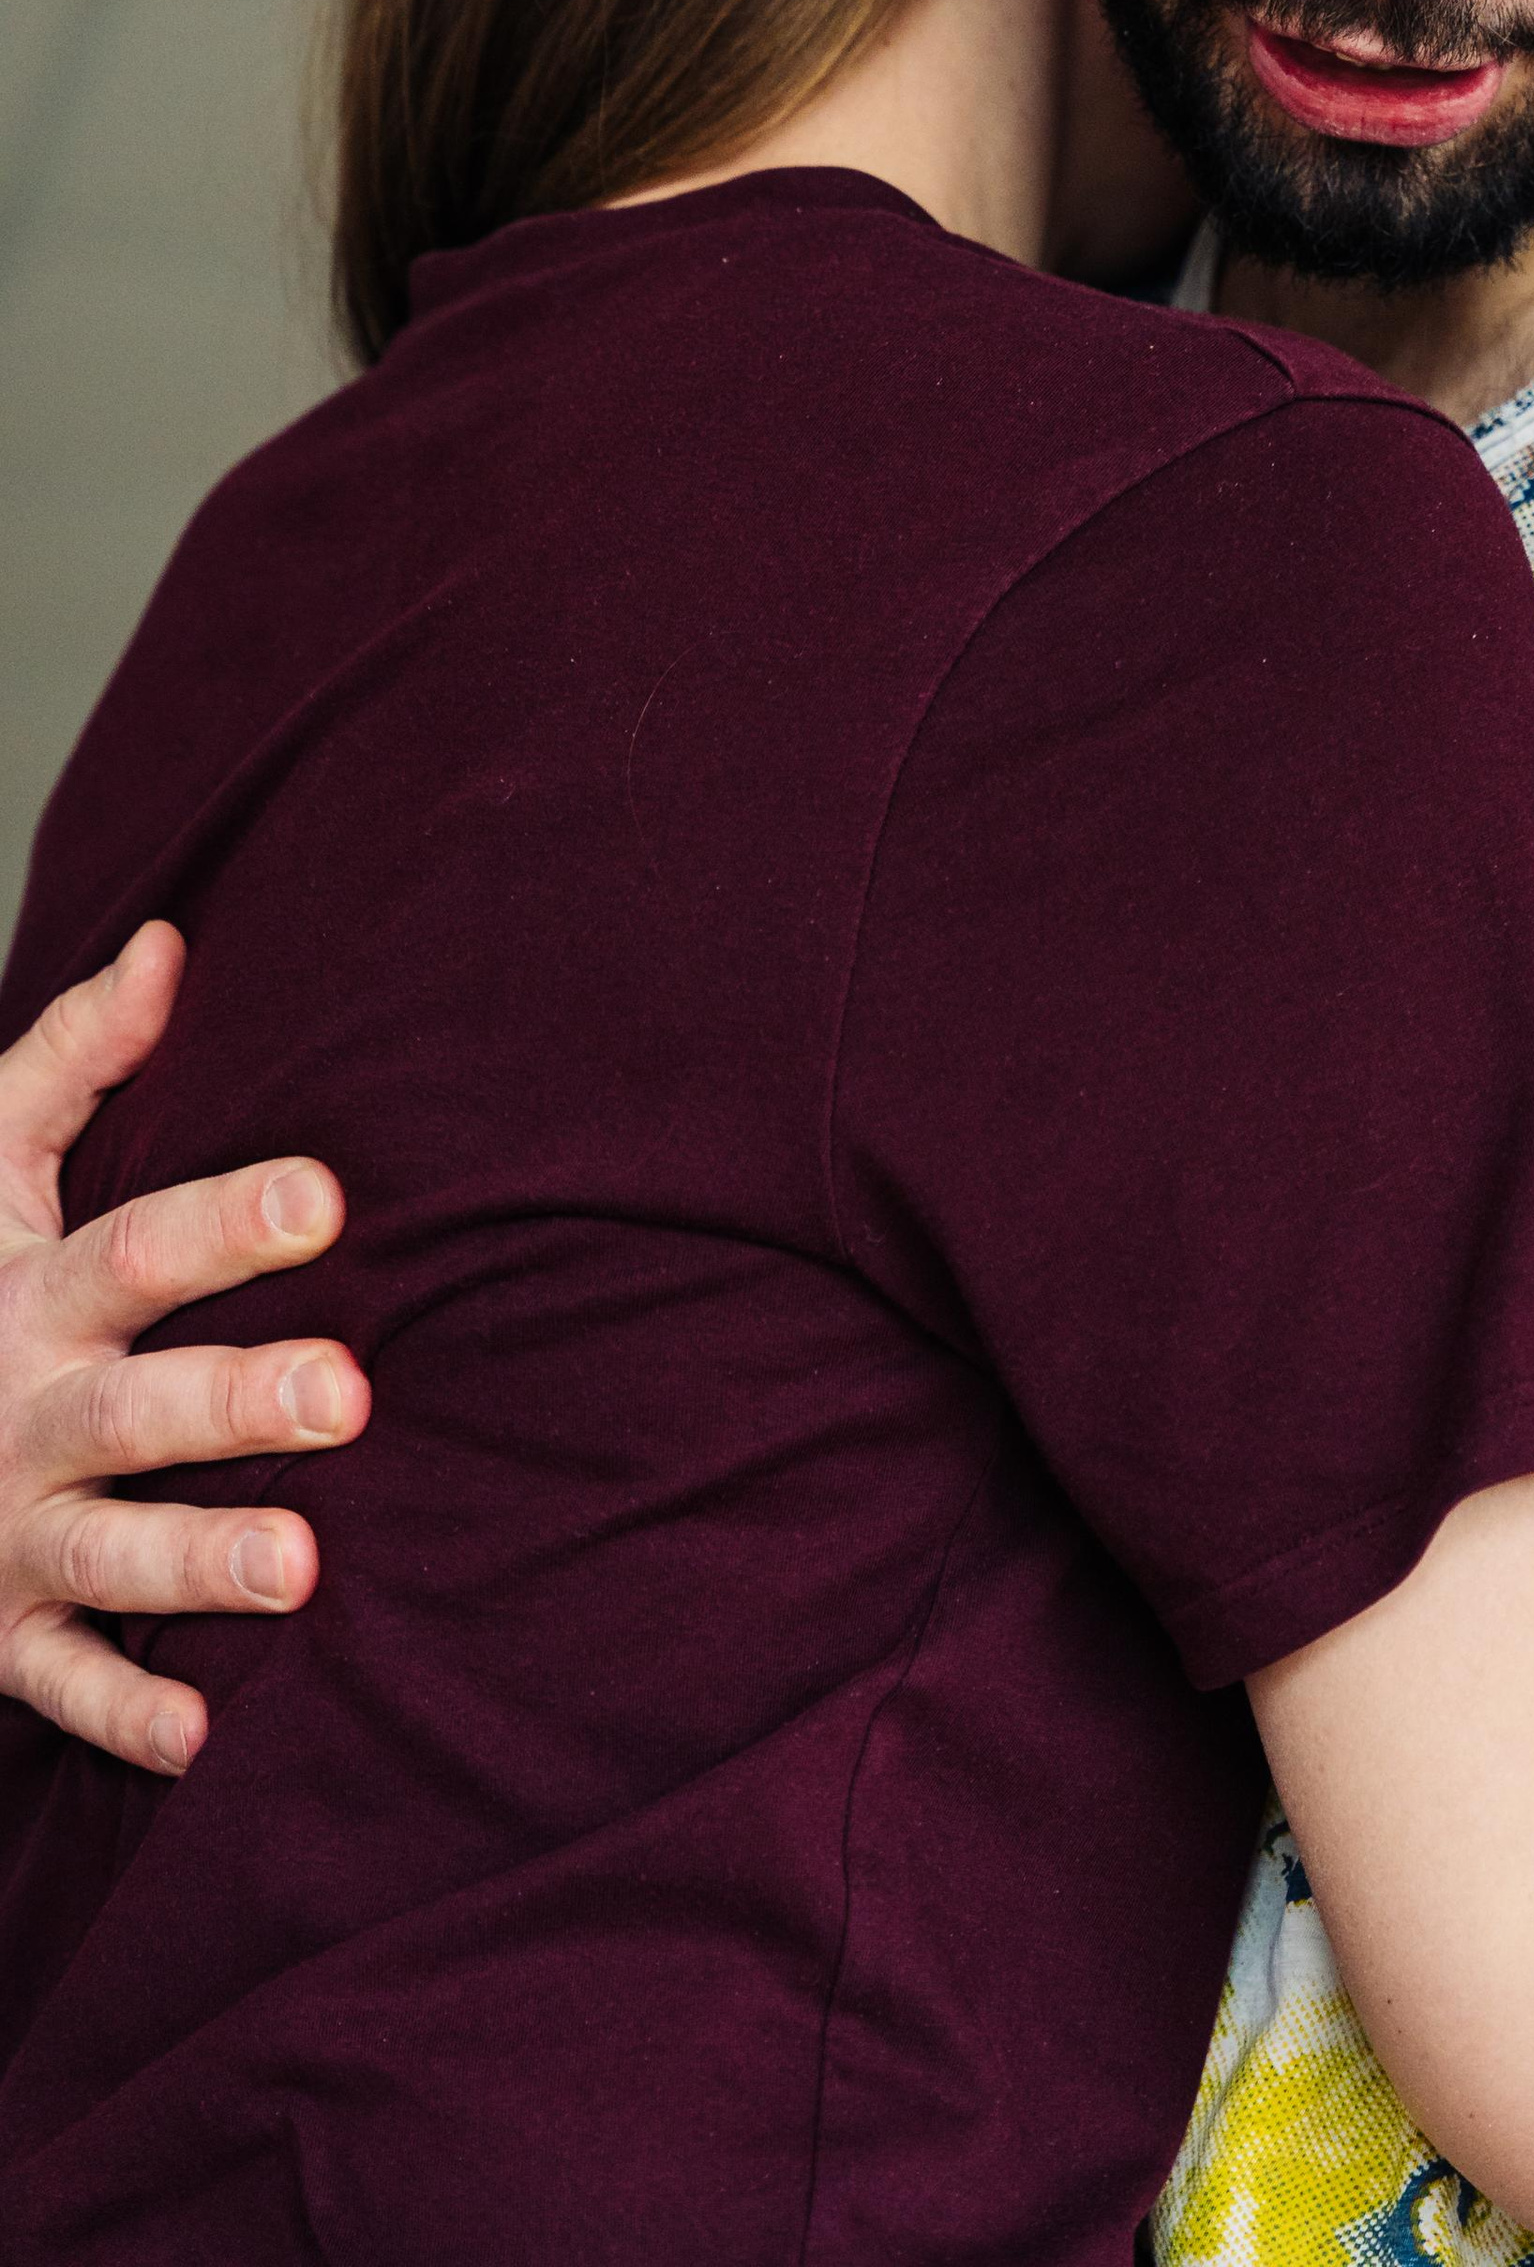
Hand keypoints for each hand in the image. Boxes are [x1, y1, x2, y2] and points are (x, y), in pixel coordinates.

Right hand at [0, 922, 369, 1775]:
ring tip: (306, 1571)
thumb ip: (71, 1058)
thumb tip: (170, 942)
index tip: (325, 1197)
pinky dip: (123, 1715)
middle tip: (352, 1391)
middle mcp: (18, 1411)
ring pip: (106, 1551)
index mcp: (27, 1290)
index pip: (131, 1248)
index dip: (222, 1219)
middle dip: (237, 1399)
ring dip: (201, 1564)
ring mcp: (0, 1528)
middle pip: (134, 1405)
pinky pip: (56, 1684)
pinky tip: (206, 1737)